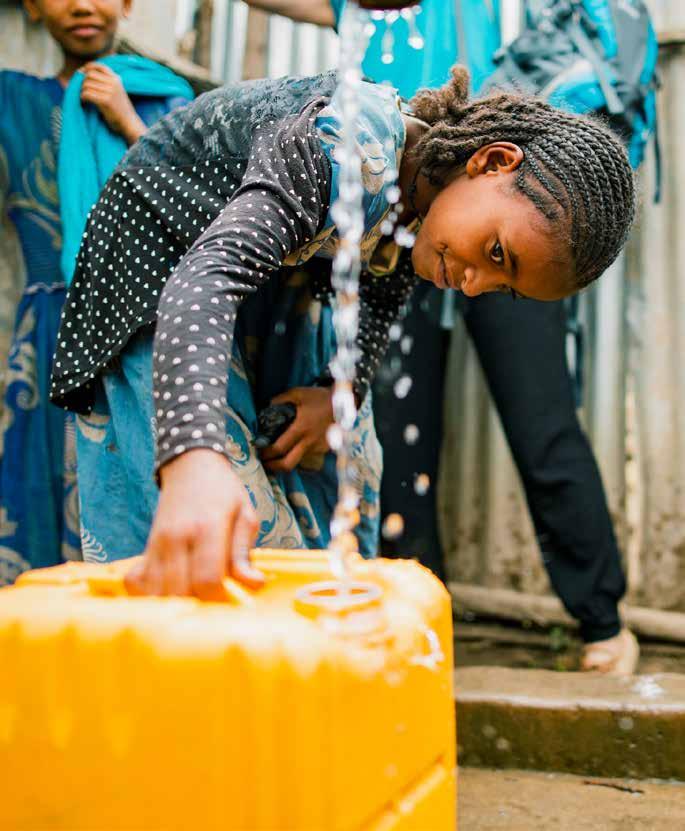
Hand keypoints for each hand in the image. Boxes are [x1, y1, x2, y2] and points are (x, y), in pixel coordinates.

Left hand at [80, 62, 145, 144]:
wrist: (129, 123)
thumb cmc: (120, 109)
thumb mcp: (117, 90)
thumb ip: (107, 81)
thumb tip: (85, 73)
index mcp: (116, 79)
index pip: (99, 66)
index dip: (88, 67)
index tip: (81, 72)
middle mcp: (113, 83)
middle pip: (90, 75)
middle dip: (82, 81)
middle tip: (81, 89)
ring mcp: (110, 91)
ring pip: (86, 84)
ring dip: (81, 91)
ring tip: (83, 97)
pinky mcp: (105, 101)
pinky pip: (87, 94)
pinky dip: (82, 97)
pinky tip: (83, 101)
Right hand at [124, 449, 263, 598]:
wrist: (191, 466)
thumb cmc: (224, 492)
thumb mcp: (245, 514)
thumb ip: (244, 552)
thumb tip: (254, 584)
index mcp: (207, 528)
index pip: (206, 579)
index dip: (219, 598)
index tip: (231, 598)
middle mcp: (177, 537)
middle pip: (180, 592)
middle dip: (199, 606)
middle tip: (215, 602)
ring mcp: (157, 543)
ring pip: (156, 592)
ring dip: (176, 604)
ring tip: (196, 599)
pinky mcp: (146, 547)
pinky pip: (137, 582)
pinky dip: (150, 594)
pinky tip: (170, 591)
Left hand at [259, 386, 333, 472]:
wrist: (345, 402)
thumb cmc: (319, 397)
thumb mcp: (298, 393)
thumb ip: (280, 400)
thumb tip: (267, 407)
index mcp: (301, 428)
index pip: (279, 448)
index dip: (266, 453)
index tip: (258, 451)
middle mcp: (309, 441)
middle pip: (288, 464)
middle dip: (273, 467)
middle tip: (264, 463)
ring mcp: (318, 447)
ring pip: (298, 461)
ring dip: (286, 460)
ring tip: (277, 456)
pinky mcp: (324, 448)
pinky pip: (308, 454)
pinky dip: (299, 453)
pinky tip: (295, 446)